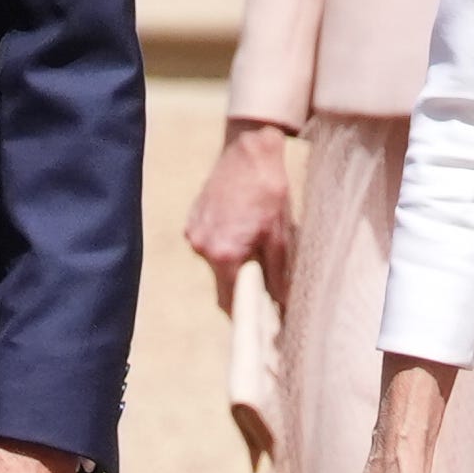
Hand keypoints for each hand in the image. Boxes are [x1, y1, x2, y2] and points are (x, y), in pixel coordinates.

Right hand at [184, 120, 297, 318]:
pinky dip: (223, 245)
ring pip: (215, 264)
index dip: (245, 313)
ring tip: (254, 246)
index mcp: (224, 254)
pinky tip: (241, 228)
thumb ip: (278, 272)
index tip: (257, 321)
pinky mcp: (193, 220)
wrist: (248, 151)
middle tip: (263, 286)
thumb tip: (281, 301)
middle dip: (240, 289)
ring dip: (232, 264)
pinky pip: (208, 244)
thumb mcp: (280, 235)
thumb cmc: (269, 191)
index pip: (230, 300)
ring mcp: (194, 233)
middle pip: (221, 284)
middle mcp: (203, 246)